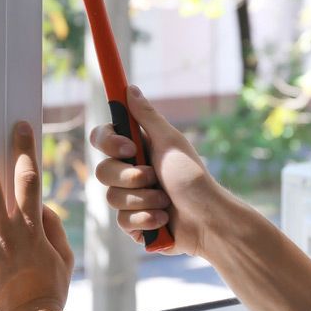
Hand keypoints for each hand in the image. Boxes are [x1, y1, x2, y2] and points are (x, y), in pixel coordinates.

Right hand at [89, 85, 227, 256]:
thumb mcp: (170, 142)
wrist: (208, 220)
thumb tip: (130, 87)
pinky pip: (122, 221)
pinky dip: (145, 219)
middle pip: (102, 171)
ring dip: (143, 200)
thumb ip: (147, 116)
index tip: (130, 149)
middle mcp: (130, 171)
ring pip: (112, 198)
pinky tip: (163, 219)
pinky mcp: (133, 222)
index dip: (109, 143)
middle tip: (154, 178)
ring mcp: (130, 197)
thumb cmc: (193, 177)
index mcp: (136, 148)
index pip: (102, 138)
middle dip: (131, 178)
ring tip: (166, 202)